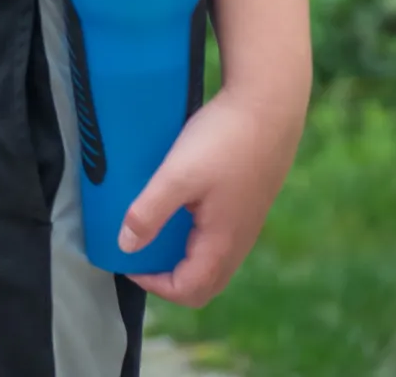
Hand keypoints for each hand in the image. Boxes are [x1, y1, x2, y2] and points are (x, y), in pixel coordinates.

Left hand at [118, 82, 304, 305]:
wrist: (269, 105)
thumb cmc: (223, 140)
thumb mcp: (177, 176)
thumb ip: (149, 212)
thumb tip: (126, 246)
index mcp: (222, 243)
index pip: (189, 290)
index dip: (153, 284)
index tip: (127, 259)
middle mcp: (238, 241)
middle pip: (203, 284)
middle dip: (168, 278)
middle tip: (139, 252)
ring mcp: (246, 224)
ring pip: (213, 262)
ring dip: (181, 258)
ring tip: (153, 230)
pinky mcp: (247, 204)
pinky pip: (219, 239)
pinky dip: (194, 239)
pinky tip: (178, 209)